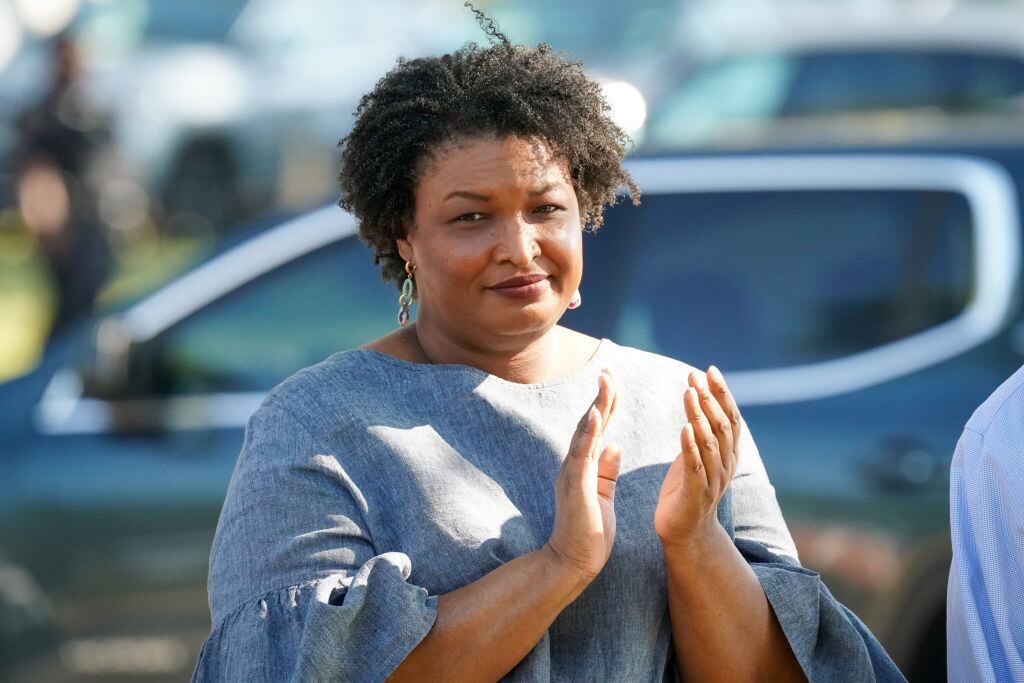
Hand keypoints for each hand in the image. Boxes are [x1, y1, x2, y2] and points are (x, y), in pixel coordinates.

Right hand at [545, 368, 620, 581]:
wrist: (574, 562)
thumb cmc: (589, 532)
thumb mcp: (602, 495)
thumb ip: (606, 470)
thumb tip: (614, 446)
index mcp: (585, 466)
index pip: (598, 429)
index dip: (606, 404)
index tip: (614, 380)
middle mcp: (575, 464)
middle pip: (590, 422)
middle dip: (601, 395)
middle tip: (609, 368)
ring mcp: (573, 473)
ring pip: (585, 432)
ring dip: (596, 405)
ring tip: (606, 382)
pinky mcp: (576, 486)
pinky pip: (582, 454)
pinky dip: (589, 432)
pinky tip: (597, 413)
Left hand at [654, 366, 740, 549]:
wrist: (685, 533)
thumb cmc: (687, 490)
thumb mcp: (697, 456)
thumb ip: (701, 434)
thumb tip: (699, 401)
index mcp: (728, 455)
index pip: (730, 417)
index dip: (722, 393)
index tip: (710, 370)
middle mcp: (725, 465)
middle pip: (722, 425)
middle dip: (710, 397)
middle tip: (695, 375)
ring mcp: (713, 480)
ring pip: (710, 442)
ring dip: (699, 415)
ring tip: (689, 392)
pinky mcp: (696, 494)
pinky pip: (695, 467)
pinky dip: (690, 446)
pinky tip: (684, 428)